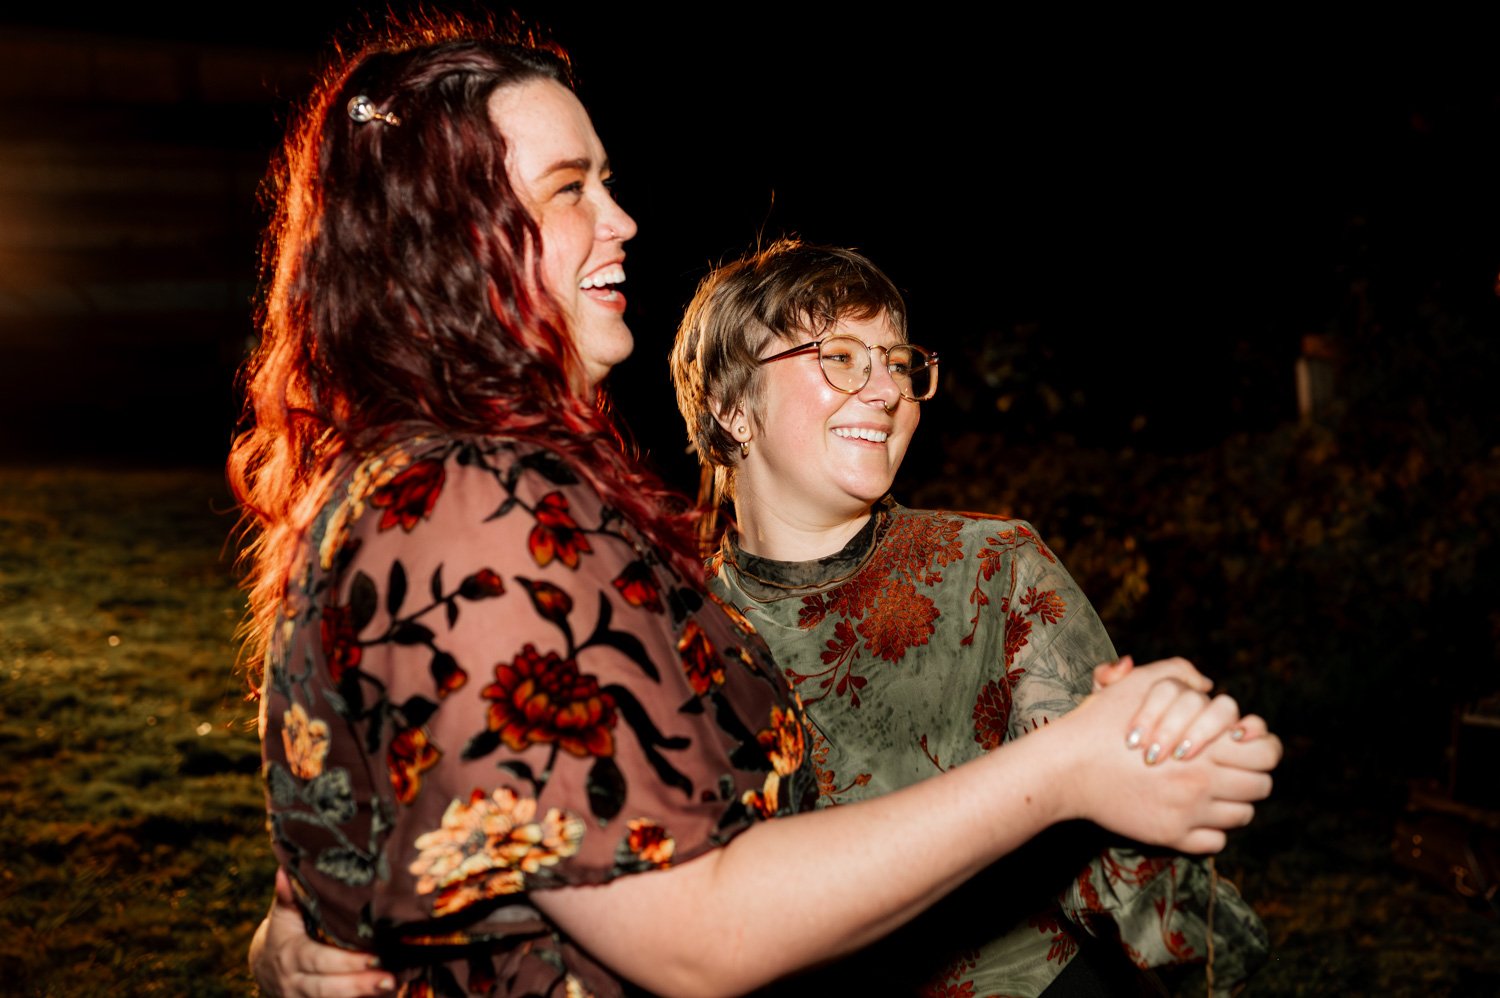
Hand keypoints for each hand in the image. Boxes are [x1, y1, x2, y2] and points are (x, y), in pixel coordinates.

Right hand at [250, 868, 392, 996]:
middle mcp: (296, 983)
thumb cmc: (283, 934)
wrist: (266, 969)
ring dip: (366, 996)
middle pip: (329, 988)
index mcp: (291, 956)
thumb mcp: (283, 916)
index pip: (318, 960)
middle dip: (361, 985)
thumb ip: (288, 896)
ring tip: (396, 986)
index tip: (376, 957)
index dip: (346, 963)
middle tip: (393, 978)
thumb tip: (285, 869)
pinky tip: (390, 994)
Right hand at [1057, 661, 1280, 852]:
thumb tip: (1208, 686)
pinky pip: (1216, 841)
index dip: (1261, 745)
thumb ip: (1180, 674)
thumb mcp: (1141, 683)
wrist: (1066, 767)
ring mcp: (1189, 813)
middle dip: (1250, 774)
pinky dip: (1210, 829)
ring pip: (1242, 815)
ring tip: (1208, 789)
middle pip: (1261, 786)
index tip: (1240, 743)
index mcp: (1206, 744)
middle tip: (1227, 767)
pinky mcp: (1171, 836)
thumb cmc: (1102, 721)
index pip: (1268, 752)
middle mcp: (1204, 782)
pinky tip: (1191, 812)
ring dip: (1232, 802)